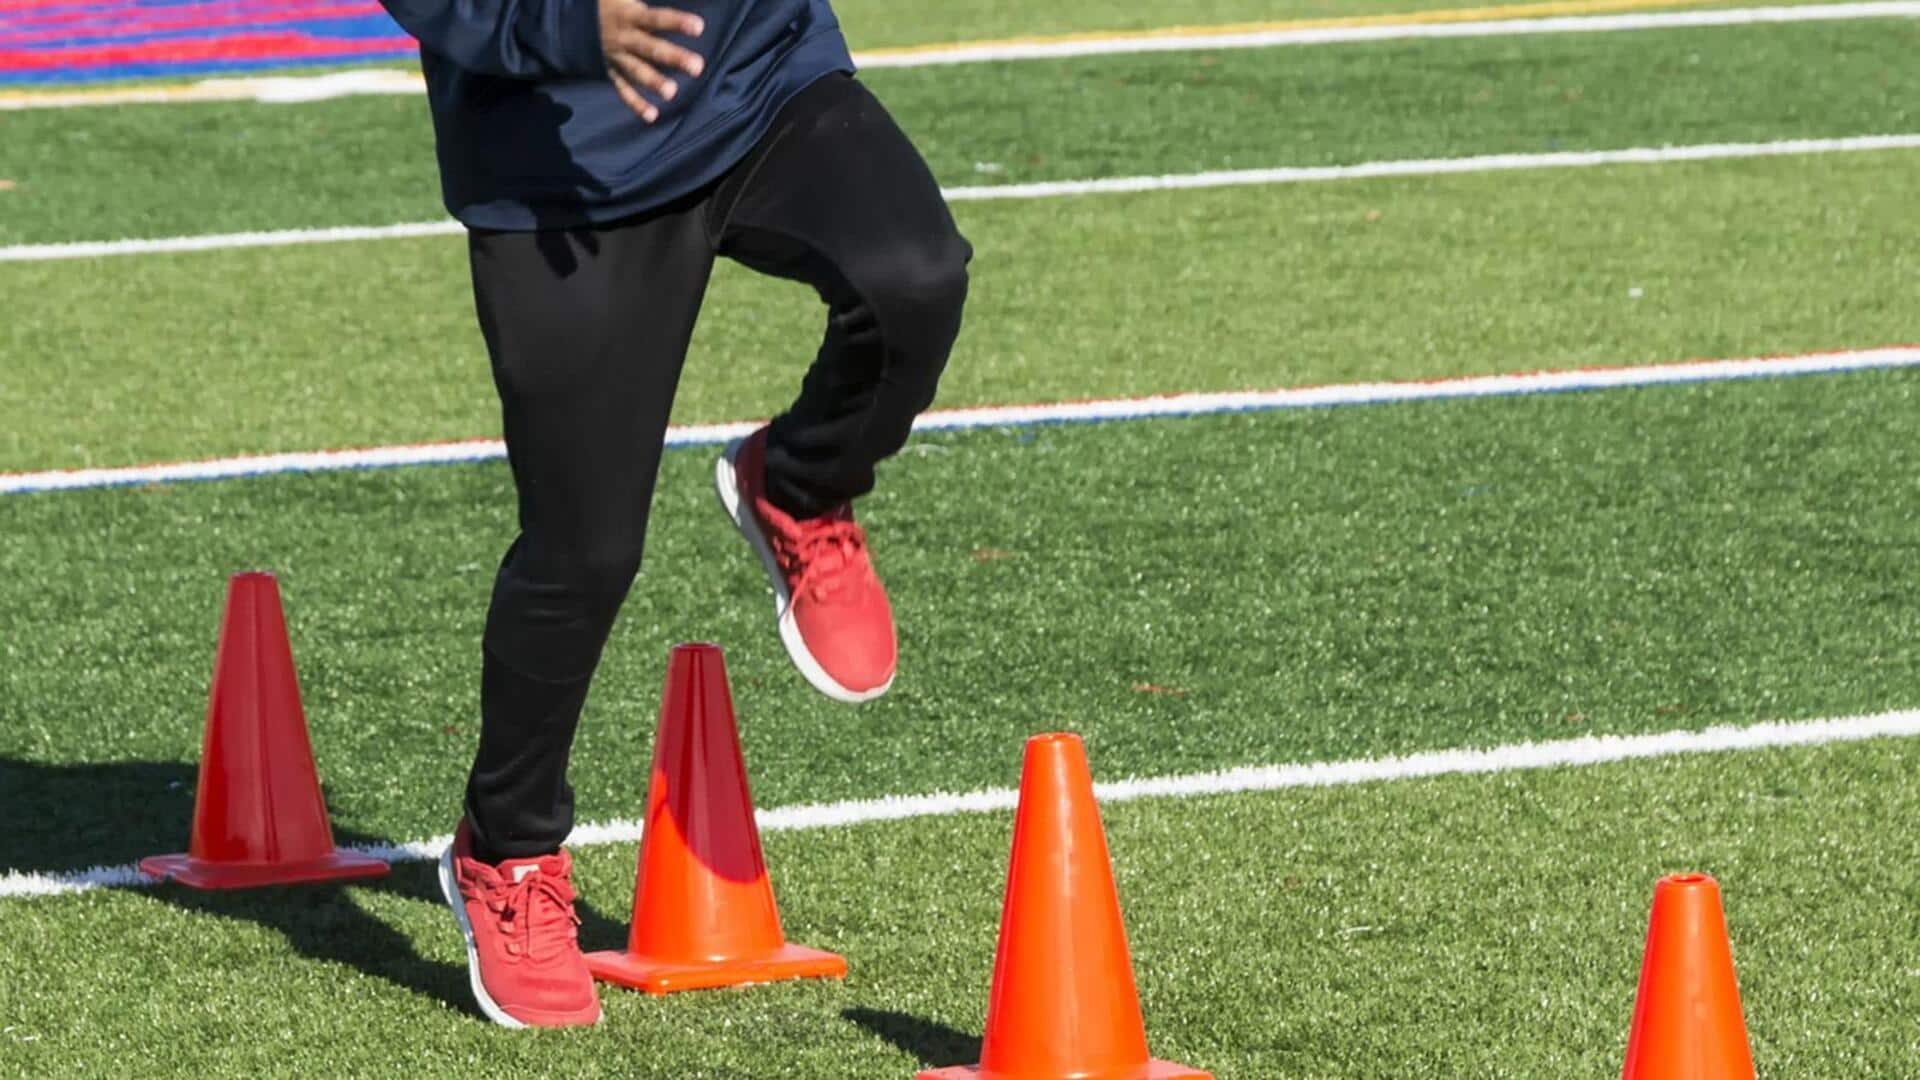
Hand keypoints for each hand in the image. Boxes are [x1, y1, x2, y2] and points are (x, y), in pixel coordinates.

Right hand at [598, 0, 705, 121]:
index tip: (699, 26)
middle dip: (673, 57)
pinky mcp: (608, 70)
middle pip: (651, 48)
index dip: (677, 21)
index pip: (656, 18)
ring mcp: (615, 56)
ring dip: (653, 82)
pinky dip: (635, 103)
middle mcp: (623, 37)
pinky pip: (621, 88)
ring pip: (636, 70)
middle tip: (697, 67)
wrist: (564, 15)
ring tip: (672, 93)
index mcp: (628, 13)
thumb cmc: (601, 0)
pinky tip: (652, 116)